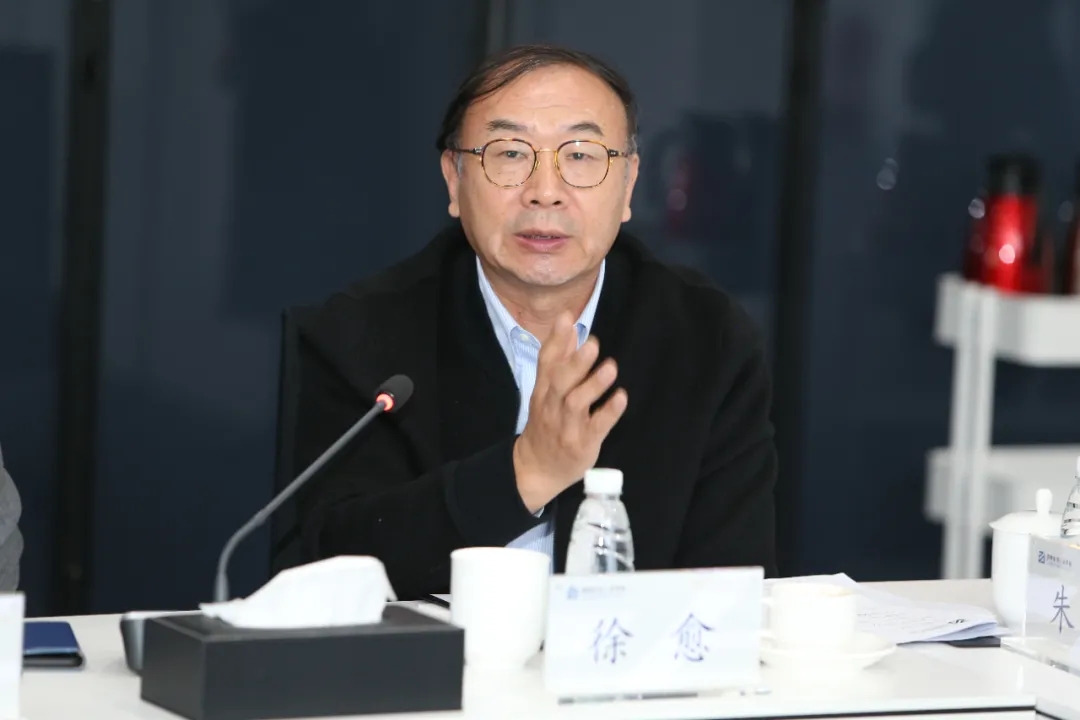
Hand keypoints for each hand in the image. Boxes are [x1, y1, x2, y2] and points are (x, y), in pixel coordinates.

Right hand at [513, 313, 627, 511]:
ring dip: (593, 385)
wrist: (537, 468)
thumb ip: (558, 359)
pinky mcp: (582, 443)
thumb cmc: (547, 423)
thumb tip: (569, 327)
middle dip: (575, 362)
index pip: (546, 362)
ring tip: (611, 368)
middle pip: (560, 381)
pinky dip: (609, 412)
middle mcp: (552, 406)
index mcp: (543, 391)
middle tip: (593, 344)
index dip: (556, 340)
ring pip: (576, 403)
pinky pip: (596, 427)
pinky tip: (621, 398)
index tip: (568, 318)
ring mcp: (566, 425)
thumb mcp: (546, 391)